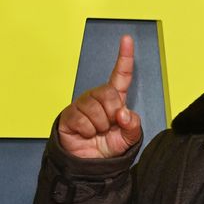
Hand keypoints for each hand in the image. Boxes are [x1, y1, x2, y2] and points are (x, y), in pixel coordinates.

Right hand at [58, 35, 141, 157]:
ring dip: (100, 125)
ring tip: (97, 131)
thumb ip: (134, 125)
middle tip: (110, 125)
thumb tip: (124, 113)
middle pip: (109, 93)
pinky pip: (82, 119)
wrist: (90, 163)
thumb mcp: (129, 138)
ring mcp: (82, 104)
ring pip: (95, 108)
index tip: (127, 40)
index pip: (121, 76)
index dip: (124, 58)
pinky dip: (88, 131)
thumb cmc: (109, 146)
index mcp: (115, 99)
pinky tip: (86, 133)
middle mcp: (98, 97)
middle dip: (113, 113)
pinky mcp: (69, 114)